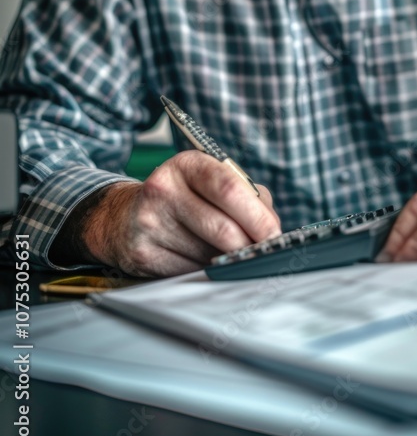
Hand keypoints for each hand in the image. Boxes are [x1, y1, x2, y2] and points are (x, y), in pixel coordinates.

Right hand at [73, 150, 281, 276]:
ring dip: (227, 259)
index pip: (229, 188)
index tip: (274, 235)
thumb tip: (271, 228)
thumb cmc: (182, 197)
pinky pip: (190, 271)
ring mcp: (150, 223)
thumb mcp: (209, 181)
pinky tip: (202, 259)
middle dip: (249, 245)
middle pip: (222, 227)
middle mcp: (164, 189)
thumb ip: (246, 196)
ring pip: (208, 254)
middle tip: (261, 252)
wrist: (123, 217)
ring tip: (227, 251)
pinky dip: (206, 270)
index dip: (258, 216)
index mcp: (187, 164)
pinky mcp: (143, 254)